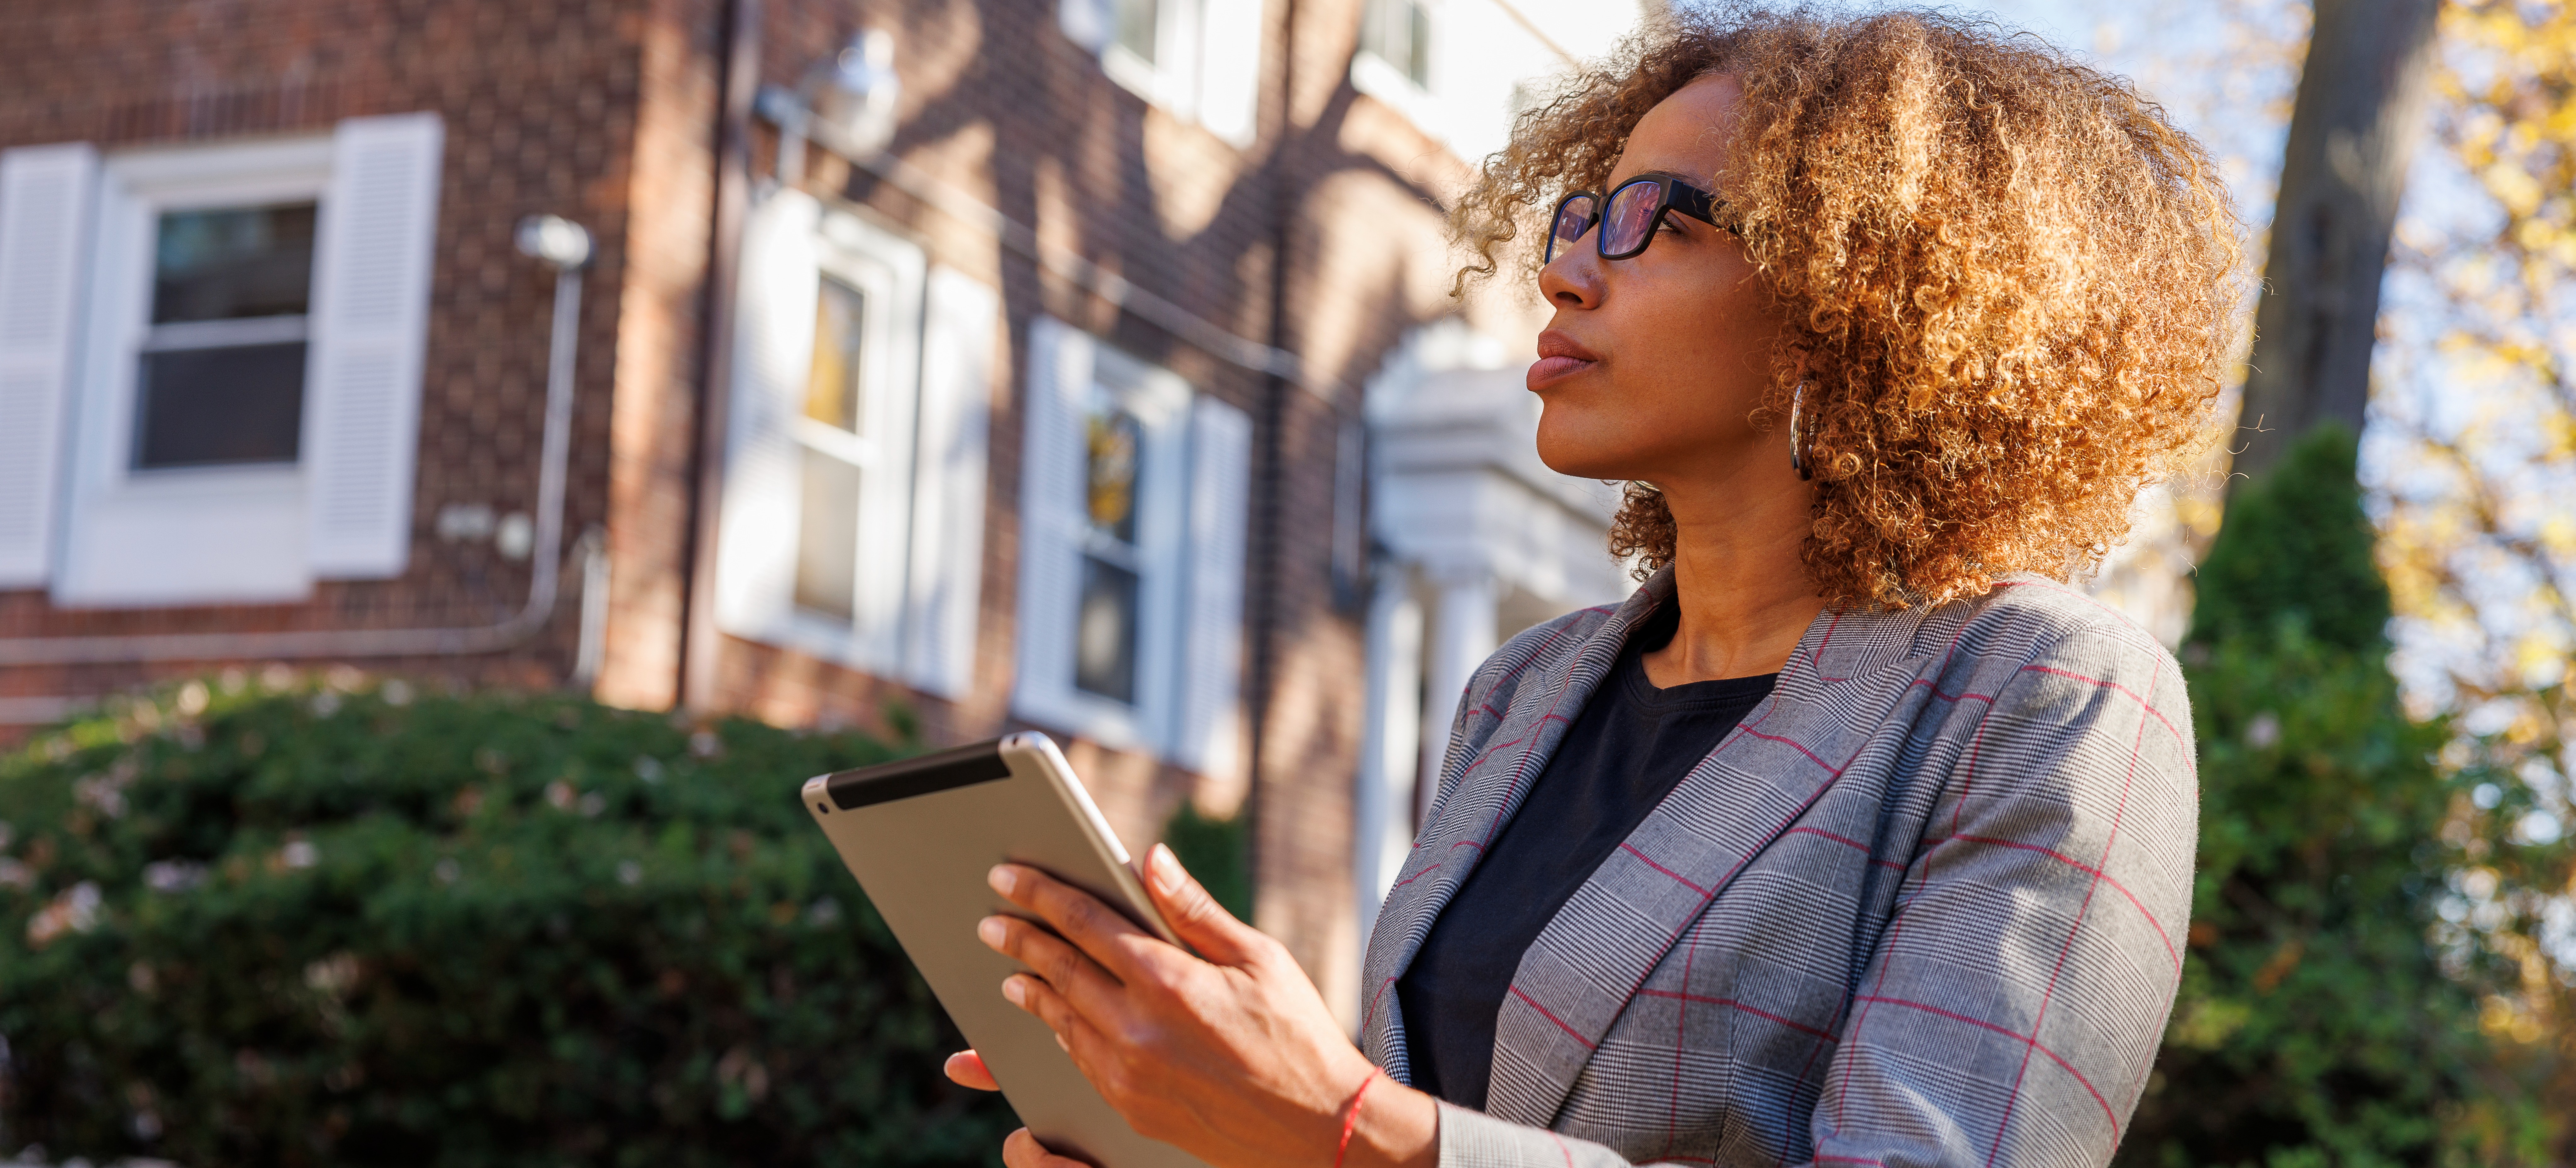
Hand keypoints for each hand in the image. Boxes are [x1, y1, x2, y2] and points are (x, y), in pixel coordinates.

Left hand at [943, 844, 1436, 1167]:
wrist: (1319, 1128)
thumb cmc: (1297, 1034)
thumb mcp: (1258, 958)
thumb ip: (1193, 910)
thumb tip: (1150, 859)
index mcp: (1169, 980)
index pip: (1084, 923)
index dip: (1040, 896)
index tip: (1006, 878)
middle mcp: (1138, 1029)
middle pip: (1059, 972)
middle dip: (1019, 942)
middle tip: (990, 925)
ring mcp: (1130, 1075)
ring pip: (1061, 1023)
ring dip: (1033, 993)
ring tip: (1014, 975)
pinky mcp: (1133, 1110)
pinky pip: (1082, 1063)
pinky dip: (1063, 1037)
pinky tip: (1058, 1025)